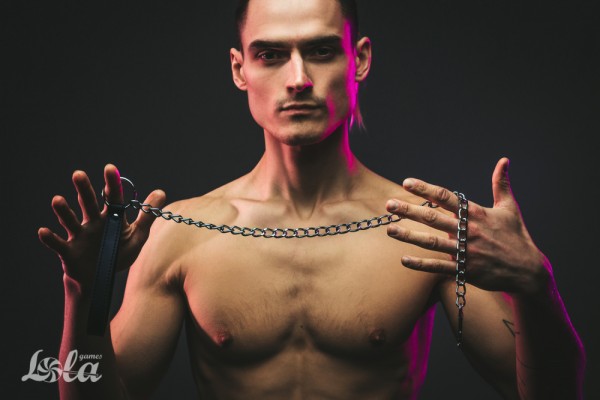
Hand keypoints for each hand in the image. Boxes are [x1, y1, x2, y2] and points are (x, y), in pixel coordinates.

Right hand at [38, 164, 165, 293]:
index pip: (112, 198)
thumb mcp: (137, 236)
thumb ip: (147, 215)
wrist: (101, 278)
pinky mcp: (68, 251)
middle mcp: (93, 222)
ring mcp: (79, 235)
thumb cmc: (118, 253)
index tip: (110, 168)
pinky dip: (50, 239)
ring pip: (70, 220)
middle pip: (88, 204)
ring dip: (64, 211)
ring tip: (57, 200)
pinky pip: (58, 244)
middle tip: (78, 174)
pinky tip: (43, 231)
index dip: (111, 184)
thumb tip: (160, 192)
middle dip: (84, 190)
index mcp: (111, 218)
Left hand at [386, 157, 550, 294]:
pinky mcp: (466, 270)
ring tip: (390, 229)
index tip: (407, 183)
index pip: (446, 197)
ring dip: (409, 236)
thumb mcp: (510, 208)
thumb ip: (501, 184)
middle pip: (434, 218)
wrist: (529, 272)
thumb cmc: (517, 237)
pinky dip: (421, 264)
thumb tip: (504, 160)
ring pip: (433, 243)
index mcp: (477, 214)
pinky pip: (439, 267)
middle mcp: (470, 231)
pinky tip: (403, 260)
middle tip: (389, 205)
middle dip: (410, 210)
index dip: (426, 189)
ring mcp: (467, 252)